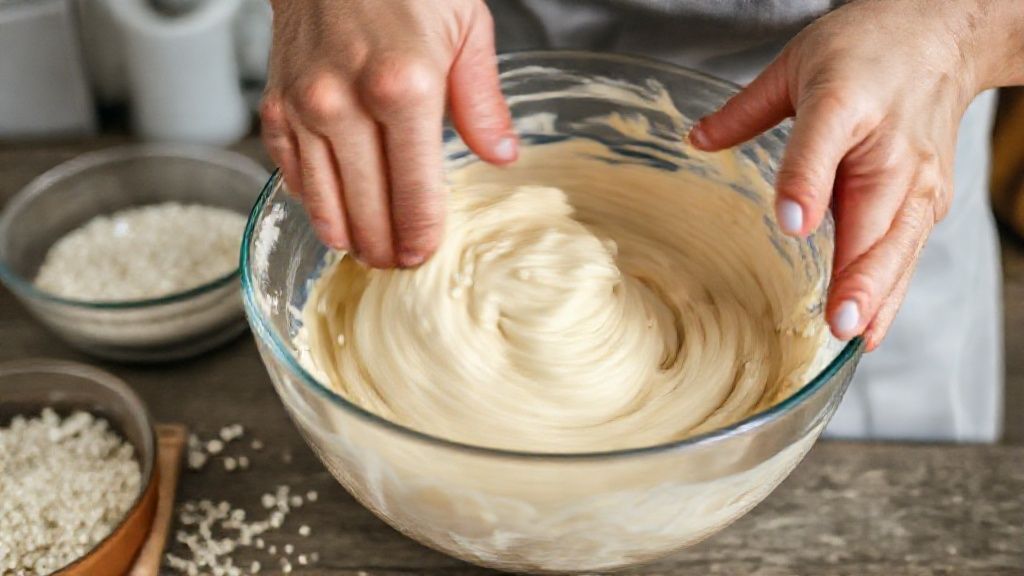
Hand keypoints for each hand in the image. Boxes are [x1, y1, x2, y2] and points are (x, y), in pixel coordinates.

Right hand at [261, 0, 516, 267]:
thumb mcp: (467, 26)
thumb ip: (482, 100)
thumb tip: (500, 156)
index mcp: (403, 89)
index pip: (414, 191)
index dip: (420, 235)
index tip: (424, 256)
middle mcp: (346, 104)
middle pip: (367, 207)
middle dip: (385, 246)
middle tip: (398, 266)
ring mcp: (305, 107)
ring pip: (324, 199)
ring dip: (348, 236)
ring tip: (366, 254)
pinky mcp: (276, 103)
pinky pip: (290, 170)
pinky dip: (310, 200)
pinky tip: (330, 218)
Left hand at [689, 0, 1017, 349]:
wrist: (942, 37)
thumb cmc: (869, 50)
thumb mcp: (797, 64)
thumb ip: (746, 110)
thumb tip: (695, 140)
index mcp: (848, 101)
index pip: (824, 144)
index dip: (808, 185)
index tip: (794, 222)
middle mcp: (892, 146)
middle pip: (876, 215)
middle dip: (858, 274)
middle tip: (837, 319)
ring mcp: (919, 179)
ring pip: (899, 247)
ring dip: (878, 295)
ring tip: (852, 336)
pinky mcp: (928, 201)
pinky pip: (908, 254)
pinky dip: (891, 294)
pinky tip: (869, 329)